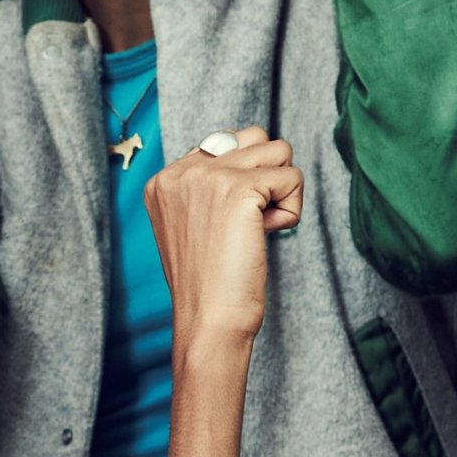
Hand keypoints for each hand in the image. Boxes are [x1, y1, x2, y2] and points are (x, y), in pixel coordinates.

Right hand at [144, 128, 301, 351]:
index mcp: (164, 180)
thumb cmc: (210, 281)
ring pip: (279, 151)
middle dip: (266, 177)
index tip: (229, 223)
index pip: (226, 141)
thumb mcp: (194, 224)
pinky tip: (267, 236)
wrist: (209, 318)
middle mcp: (182, 171)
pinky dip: (291, 210)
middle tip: (248, 223)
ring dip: (282, 190)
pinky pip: (292, 178)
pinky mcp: (238, 189)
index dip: (246, 178)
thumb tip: (258, 150)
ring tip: (259, 227)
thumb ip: (210, 187)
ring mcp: (208, 177)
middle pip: (255, 138)